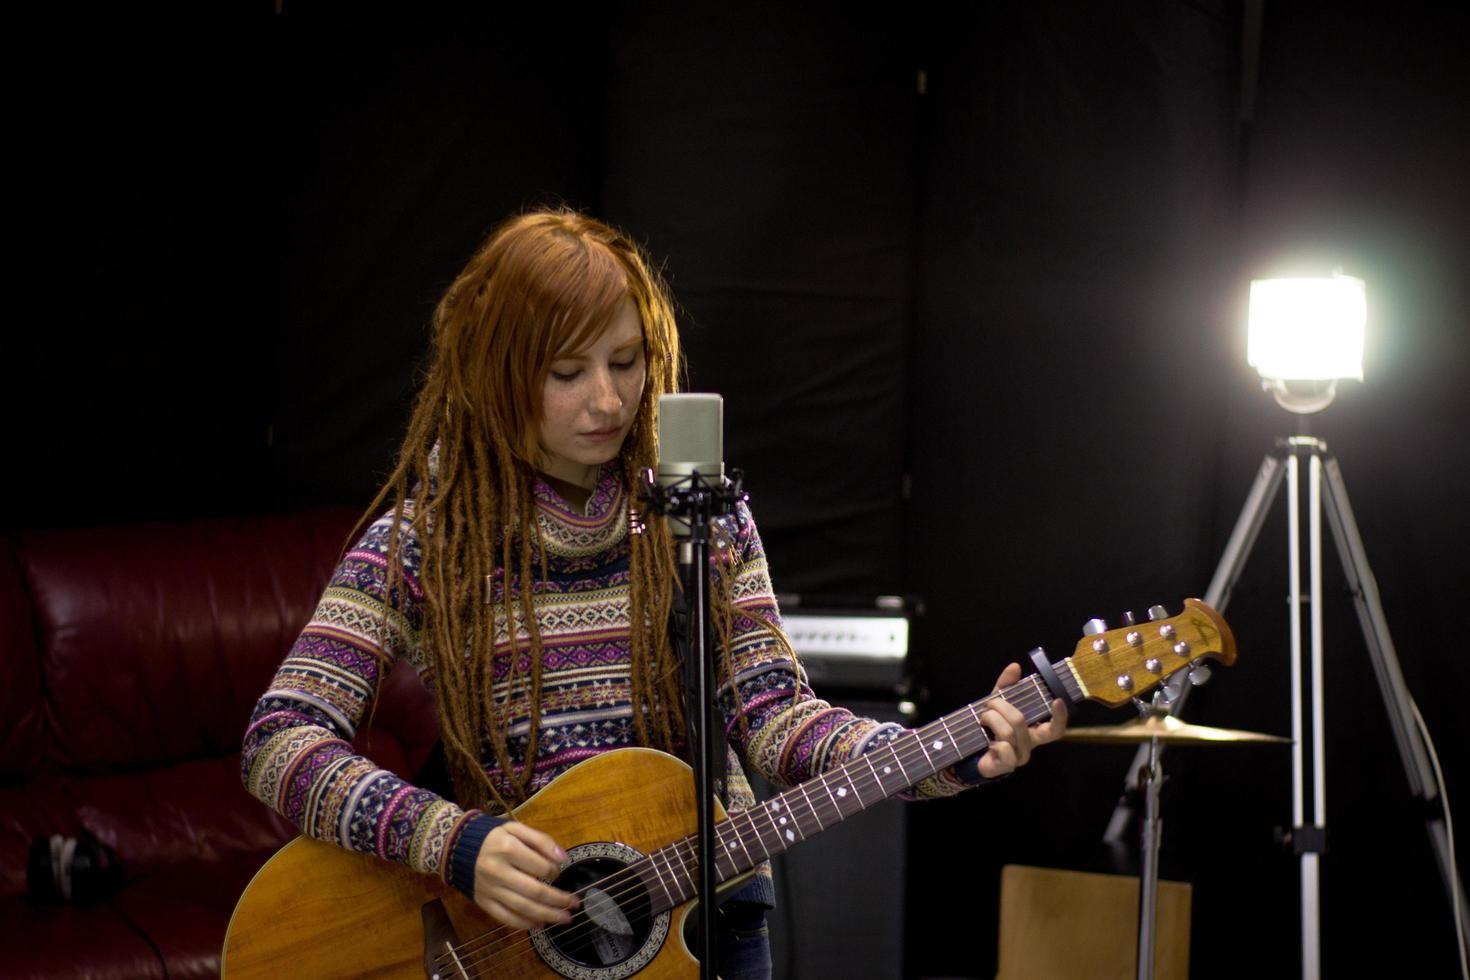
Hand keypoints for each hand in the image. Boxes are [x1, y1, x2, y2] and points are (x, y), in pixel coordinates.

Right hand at [473, 821, 578, 929]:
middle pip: (534, 891)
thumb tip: (562, 858)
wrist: (455, 847)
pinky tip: (539, 924)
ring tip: (565, 919)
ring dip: (547, 915)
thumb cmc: (492, 836)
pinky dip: (524, 924)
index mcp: (507, 848)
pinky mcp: (483, 902)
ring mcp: (490, 890)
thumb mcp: (515, 828)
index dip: (555, 871)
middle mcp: (498, 871)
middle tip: (575, 904)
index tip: (559, 871)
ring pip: (522, 908)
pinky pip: (506, 917)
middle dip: (558, 900)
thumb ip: (540, 840)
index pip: (540, 866)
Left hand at [975, 662, 1068, 779]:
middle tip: (989, 704)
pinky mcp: (1006, 766)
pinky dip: (993, 741)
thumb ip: (1006, 686)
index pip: (1055, 729)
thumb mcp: (996, 704)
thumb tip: (1015, 666)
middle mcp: (1030, 745)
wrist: (972, 751)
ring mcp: (1019, 757)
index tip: (1057, 699)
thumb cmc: (990, 727)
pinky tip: (988, 741)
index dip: (1060, 716)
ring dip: (990, 719)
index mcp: (1033, 731)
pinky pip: (1004, 749)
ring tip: (982, 719)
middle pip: (1021, 721)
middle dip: (1000, 707)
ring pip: (1008, 732)